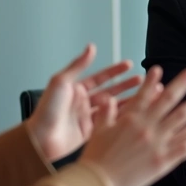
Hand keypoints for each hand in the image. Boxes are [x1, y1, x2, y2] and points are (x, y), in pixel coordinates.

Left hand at [27, 44, 143, 161]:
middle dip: (127, 86)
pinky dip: (121, 117)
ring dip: (128, 101)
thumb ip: (78, 65)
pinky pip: (110, 122)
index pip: (100, 77)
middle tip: (143, 80)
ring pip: (113, 107)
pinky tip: (133, 113)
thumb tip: (90, 47)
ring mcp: (87, 118)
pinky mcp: (90, 132)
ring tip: (144, 95)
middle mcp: (83, 103)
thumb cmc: (47, 110)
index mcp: (76, 89)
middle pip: (110, 91)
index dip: (115, 71)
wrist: (41, 138)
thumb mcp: (61, 81)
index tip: (129, 65)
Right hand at [78, 65, 185, 185]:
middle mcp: (147, 127)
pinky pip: (184, 149)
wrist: (97, 183)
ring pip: (184, 124)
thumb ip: (106, 113)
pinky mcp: (162, 161)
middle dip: (185, 86)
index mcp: (131, 119)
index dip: (153, 81)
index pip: (144, 94)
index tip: (160, 68)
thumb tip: (108, 98)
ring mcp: (157, 144)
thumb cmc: (96, 158)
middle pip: (170, 102)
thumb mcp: (98, 131)